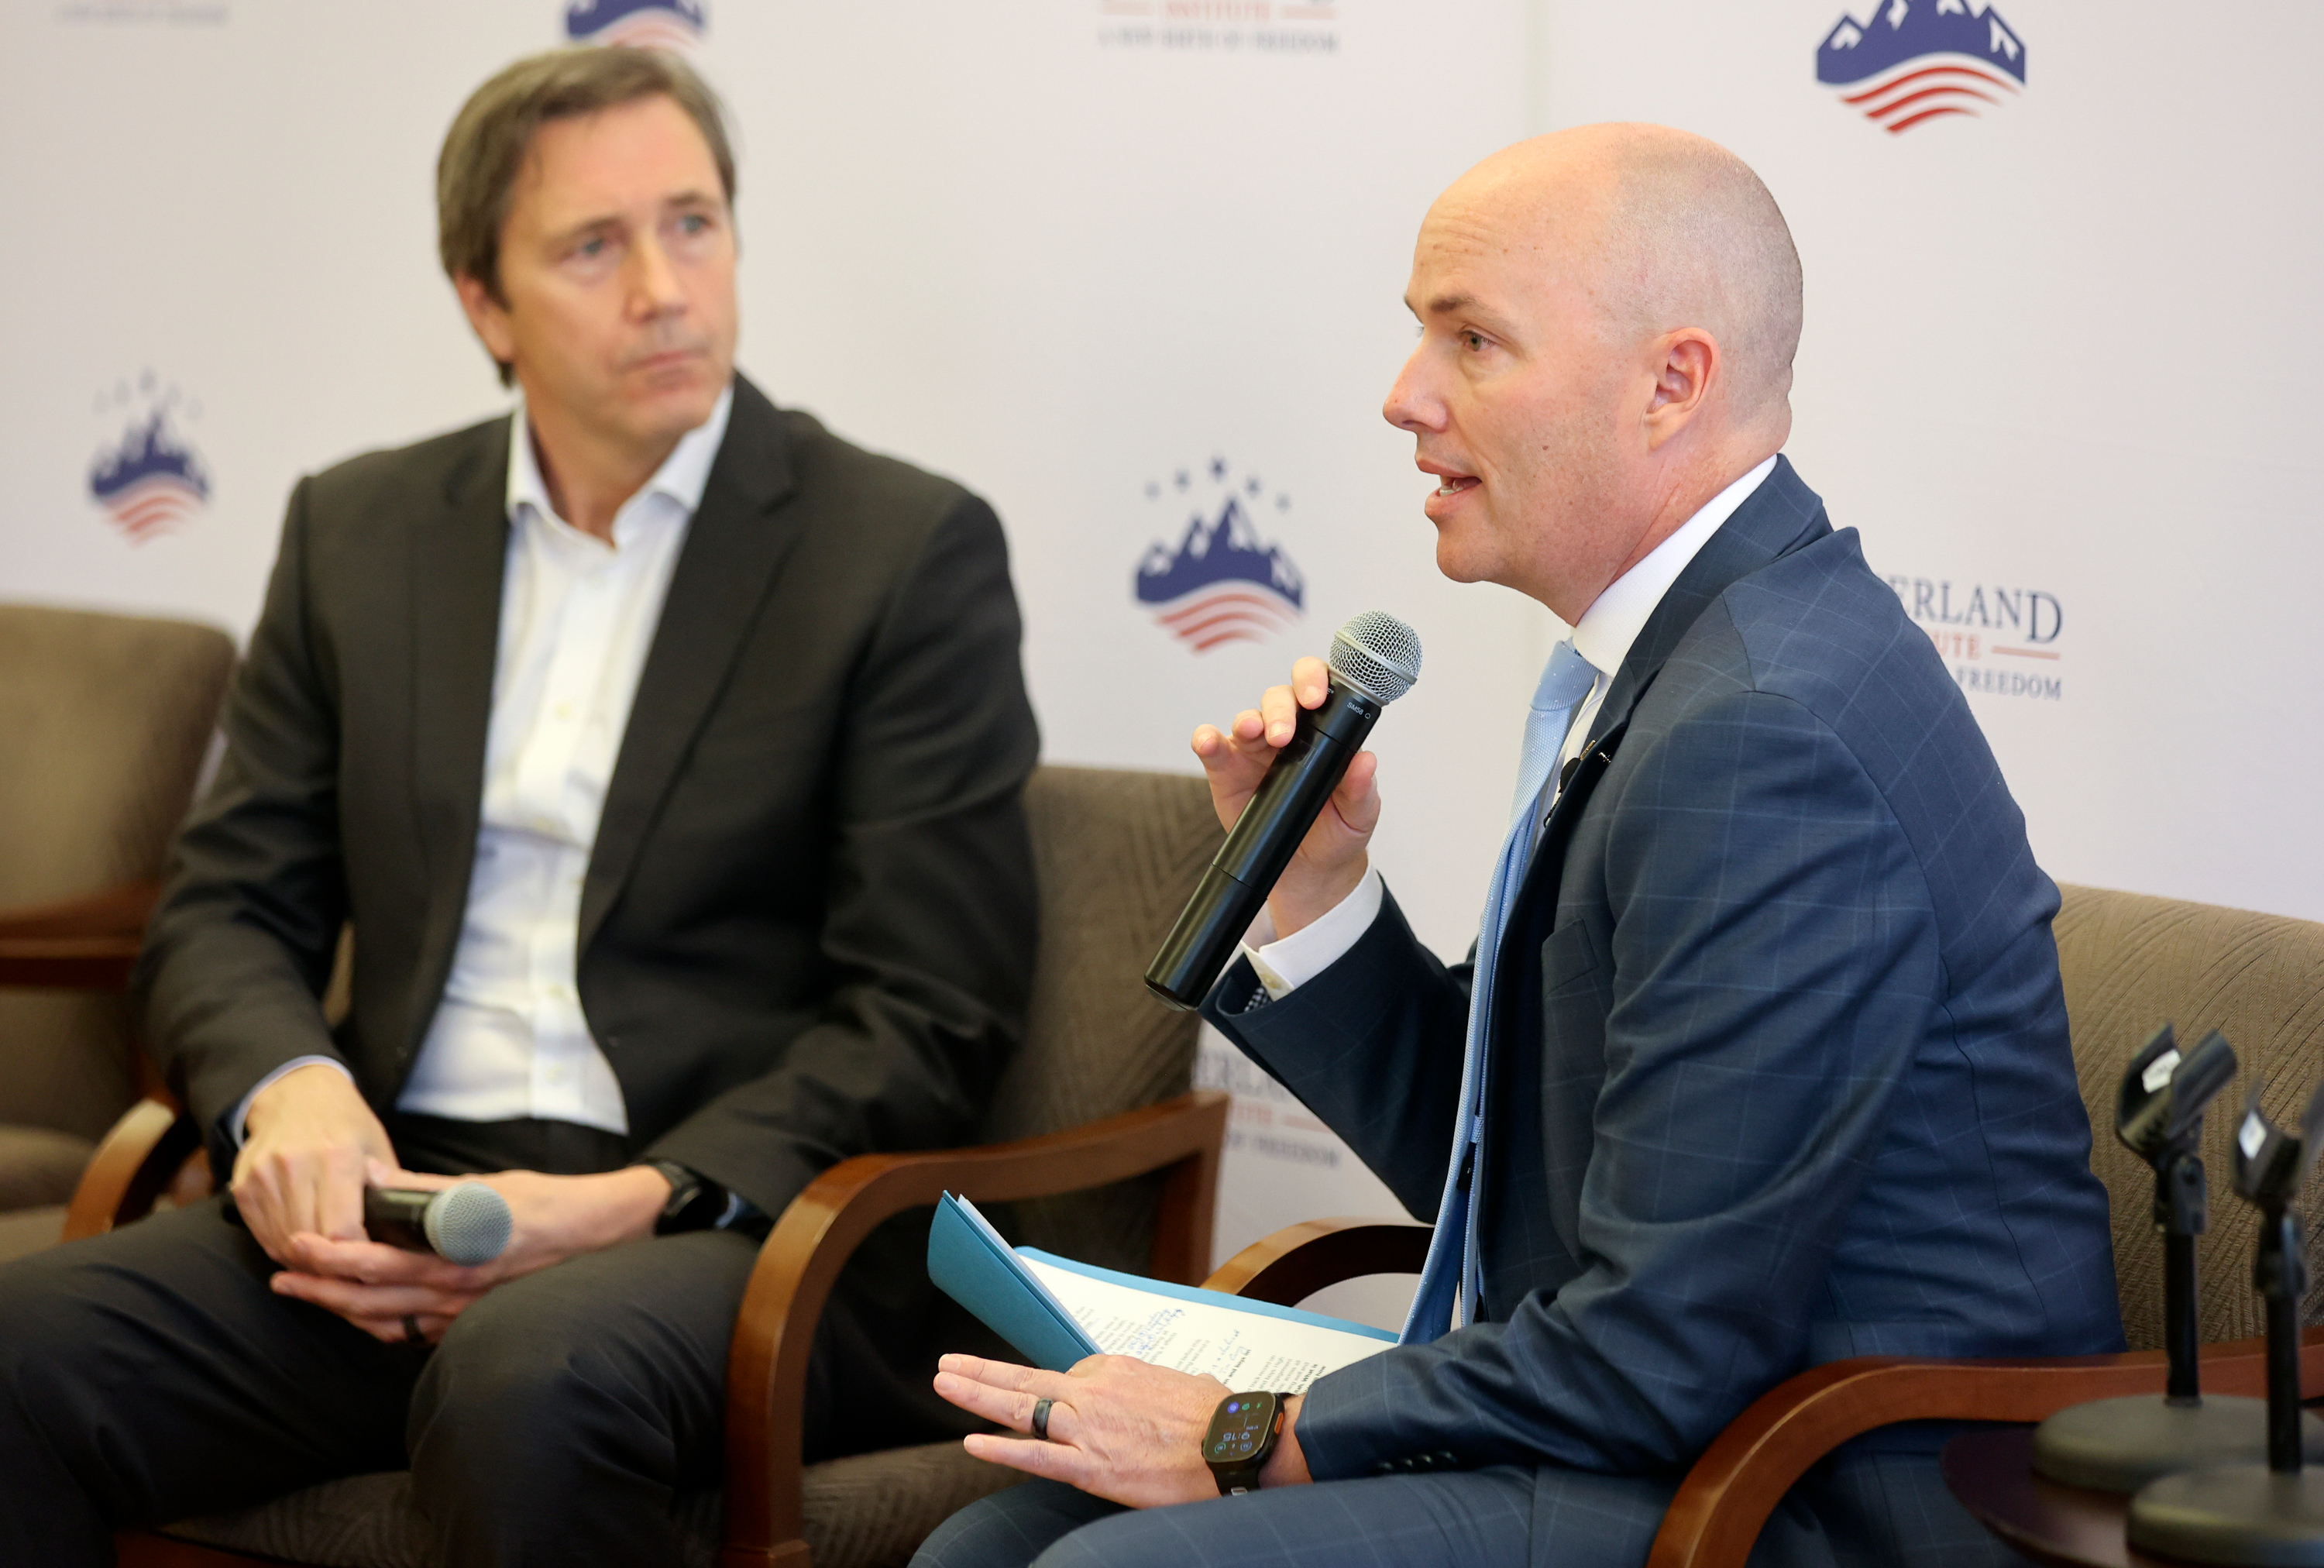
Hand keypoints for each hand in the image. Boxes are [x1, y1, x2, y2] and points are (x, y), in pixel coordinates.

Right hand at [231, 1062, 394, 1264]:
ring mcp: (263, 1177)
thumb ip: (389, 1190)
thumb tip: (403, 1235)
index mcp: (337, 1157)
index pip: (341, 1232)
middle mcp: (295, 1166)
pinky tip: (302, 1245)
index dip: (357, 1255)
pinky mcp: (242, 1187)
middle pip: (310, 1243)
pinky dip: (282, 1248)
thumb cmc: (346, 1123)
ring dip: (306, 1261)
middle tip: (351, 1270)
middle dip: (333, 1265)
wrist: (296, 1092)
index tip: (370, 1261)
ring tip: (328, 1261)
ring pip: (283, 1244)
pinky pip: (262, 1235)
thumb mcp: (378, 1148)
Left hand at [268, 1160, 669, 1344]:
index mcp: (453, 1255)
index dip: (328, 1259)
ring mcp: (462, 1314)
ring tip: (306, 1294)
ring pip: (384, 1323)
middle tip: (281, 1279)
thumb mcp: (482, 1185)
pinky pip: (411, 1333)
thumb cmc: (543, 1203)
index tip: (296, 1246)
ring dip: (339, 1311)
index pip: (374, 1265)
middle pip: (367, 1303)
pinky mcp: (470, 1321)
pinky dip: (377, 1324)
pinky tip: (359, 1312)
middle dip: (318, 1292)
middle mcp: (454, 1293)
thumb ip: (422, 1189)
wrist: (595, 1234)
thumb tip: (370, 1178)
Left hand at [931, 1353, 1309, 1507]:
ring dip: (976, 1396)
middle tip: (947, 1363)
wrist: (1238, 1441)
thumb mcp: (1186, 1383)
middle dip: (981, 1370)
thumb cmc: (1220, 1415)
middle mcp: (1094, 1391)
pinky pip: (1036, 1456)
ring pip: (1020, 1408)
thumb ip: (1164, 1386)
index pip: (1066, 1376)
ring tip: (944, 1384)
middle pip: (1025, 1377)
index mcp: (1116, 1368)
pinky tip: (973, 1445)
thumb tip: (1178, 1388)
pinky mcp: (1092, 1466)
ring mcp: (1089, 1428)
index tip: (1039, 1392)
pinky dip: (1001, 1450)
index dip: (1050, 1389)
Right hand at [1190, 655, 1379, 938]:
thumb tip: (1366, 761)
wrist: (1309, 870)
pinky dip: (1207, 740)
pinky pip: (1213, 748)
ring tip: (1253, 731)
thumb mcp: (1359, 814)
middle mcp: (1287, 733)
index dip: (1313, 681)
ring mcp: (1254, 750)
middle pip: (1278, 699)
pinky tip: (1208, 742)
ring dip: (1247, 720)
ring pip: (1247, 719)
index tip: (1316, 698)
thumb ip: (1361, 789)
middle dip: (1280, 710)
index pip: (1318, 689)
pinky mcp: (1227, 771)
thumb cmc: (1338, 831)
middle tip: (1283, 736)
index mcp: (1323, 732)